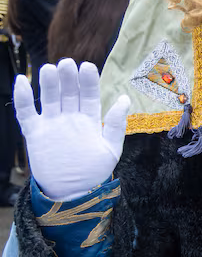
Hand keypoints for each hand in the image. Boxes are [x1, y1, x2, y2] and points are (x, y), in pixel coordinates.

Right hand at [14, 59, 130, 200]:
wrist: (72, 193)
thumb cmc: (94, 171)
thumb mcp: (111, 149)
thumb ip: (116, 124)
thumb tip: (125, 98)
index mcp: (90, 119)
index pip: (89, 96)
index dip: (88, 82)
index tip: (87, 66)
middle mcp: (71, 118)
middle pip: (69, 93)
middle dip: (68, 78)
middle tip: (66, 64)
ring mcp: (52, 123)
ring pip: (50, 99)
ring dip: (48, 84)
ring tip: (49, 69)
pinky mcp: (35, 132)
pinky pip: (26, 113)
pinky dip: (23, 98)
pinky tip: (21, 82)